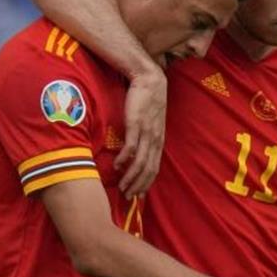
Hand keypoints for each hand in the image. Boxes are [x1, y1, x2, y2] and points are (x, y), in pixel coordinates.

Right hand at [116, 69, 166, 199]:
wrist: (149, 79)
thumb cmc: (147, 100)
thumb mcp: (149, 122)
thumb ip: (144, 136)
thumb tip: (135, 151)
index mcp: (158, 140)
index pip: (154, 168)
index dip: (146, 183)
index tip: (138, 195)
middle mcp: (155, 139)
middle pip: (148, 169)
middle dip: (138, 185)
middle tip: (128, 196)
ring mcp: (146, 132)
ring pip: (140, 162)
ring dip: (131, 177)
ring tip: (122, 187)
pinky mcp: (136, 124)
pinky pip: (131, 146)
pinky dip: (125, 159)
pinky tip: (117, 166)